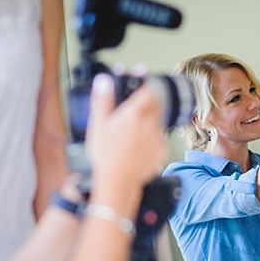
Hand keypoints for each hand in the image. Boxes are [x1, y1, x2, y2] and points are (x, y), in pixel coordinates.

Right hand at [86, 73, 166, 191]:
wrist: (118, 181)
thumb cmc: (106, 156)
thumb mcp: (98, 125)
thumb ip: (103, 100)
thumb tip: (104, 80)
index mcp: (134, 114)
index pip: (148, 91)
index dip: (147, 83)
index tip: (143, 80)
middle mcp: (150, 124)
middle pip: (155, 105)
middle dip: (148, 102)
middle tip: (135, 109)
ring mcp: (158, 138)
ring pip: (157, 122)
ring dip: (149, 122)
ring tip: (131, 133)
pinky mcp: (162, 151)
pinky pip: (159, 138)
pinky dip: (151, 138)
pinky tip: (138, 145)